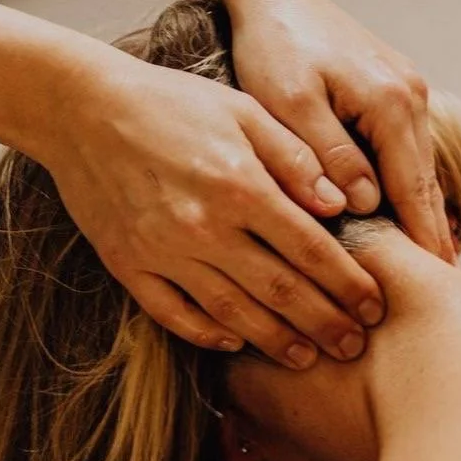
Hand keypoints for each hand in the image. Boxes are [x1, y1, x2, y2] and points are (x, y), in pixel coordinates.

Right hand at [49, 49, 383, 366]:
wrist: (84, 109)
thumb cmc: (173, 103)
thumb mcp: (244, 111)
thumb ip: (296, 159)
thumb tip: (341, 204)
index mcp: (242, 186)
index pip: (311, 249)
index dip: (349, 283)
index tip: (375, 305)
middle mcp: (205, 226)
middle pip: (280, 290)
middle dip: (324, 322)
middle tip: (355, 346)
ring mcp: (163, 252)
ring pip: (232, 312)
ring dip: (275, 340)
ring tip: (308, 358)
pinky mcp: (128, 265)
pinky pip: (174, 313)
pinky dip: (206, 334)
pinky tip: (234, 345)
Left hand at [231, 0, 454, 261]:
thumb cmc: (274, 45)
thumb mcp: (290, 103)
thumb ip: (327, 155)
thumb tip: (362, 204)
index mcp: (390, 103)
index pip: (412, 189)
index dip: (422, 242)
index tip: (434, 287)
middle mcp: (410, 97)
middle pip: (424, 183)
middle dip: (432, 238)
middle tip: (442, 293)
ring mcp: (405, 92)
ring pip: (416, 168)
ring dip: (420, 216)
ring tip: (426, 270)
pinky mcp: (391, 91)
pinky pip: (403, 151)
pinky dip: (404, 187)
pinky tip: (402, 217)